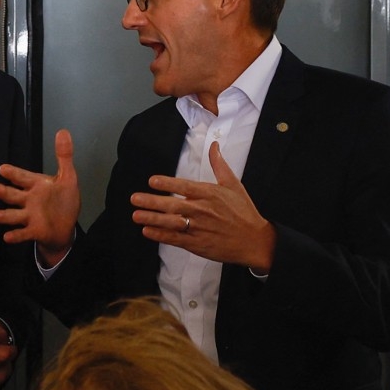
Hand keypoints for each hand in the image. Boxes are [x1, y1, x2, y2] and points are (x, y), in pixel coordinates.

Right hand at [0, 129, 80, 266]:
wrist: (64, 227)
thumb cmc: (63, 200)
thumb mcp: (68, 178)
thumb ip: (64, 156)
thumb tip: (63, 131)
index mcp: (36, 185)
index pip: (23, 177)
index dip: (14, 173)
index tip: (2, 168)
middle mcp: (29, 200)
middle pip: (14, 195)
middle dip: (5, 193)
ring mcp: (29, 216)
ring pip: (14, 215)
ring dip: (4, 216)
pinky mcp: (33, 231)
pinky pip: (22, 234)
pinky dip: (15, 236)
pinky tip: (7, 237)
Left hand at [130, 142, 276, 271]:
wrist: (254, 240)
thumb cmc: (244, 212)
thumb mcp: (234, 184)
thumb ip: (219, 165)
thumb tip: (214, 145)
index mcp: (210, 194)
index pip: (185, 186)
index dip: (167, 183)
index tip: (152, 181)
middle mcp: (202, 210)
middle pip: (173, 205)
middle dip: (152, 201)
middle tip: (135, 198)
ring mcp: (199, 228)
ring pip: (171, 222)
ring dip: (152, 219)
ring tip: (136, 215)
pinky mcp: (197, 244)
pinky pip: (175, 239)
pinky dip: (161, 235)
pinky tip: (148, 231)